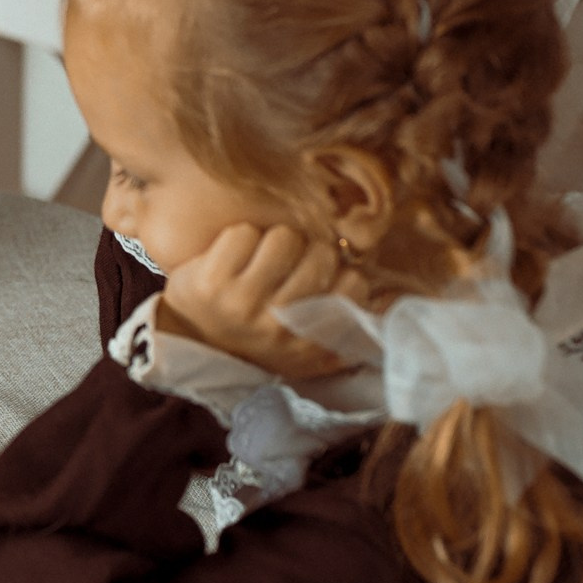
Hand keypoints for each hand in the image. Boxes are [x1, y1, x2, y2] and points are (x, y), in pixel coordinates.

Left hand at [154, 224, 368, 378]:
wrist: (192, 338)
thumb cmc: (258, 335)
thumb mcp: (307, 349)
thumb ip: (348, 333)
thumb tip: (390, 303)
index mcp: (308, 344)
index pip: (353, 288)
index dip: (341, 272)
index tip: (326, 276)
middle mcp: (278, 326)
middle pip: (319, 255)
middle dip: (308, 251)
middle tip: (289, 263)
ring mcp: (242, 304)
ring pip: (285, 238)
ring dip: (275, 240)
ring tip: (263, 259)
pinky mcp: (211, 281)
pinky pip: (245, 233)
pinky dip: (241, 237)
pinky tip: (233, 257)